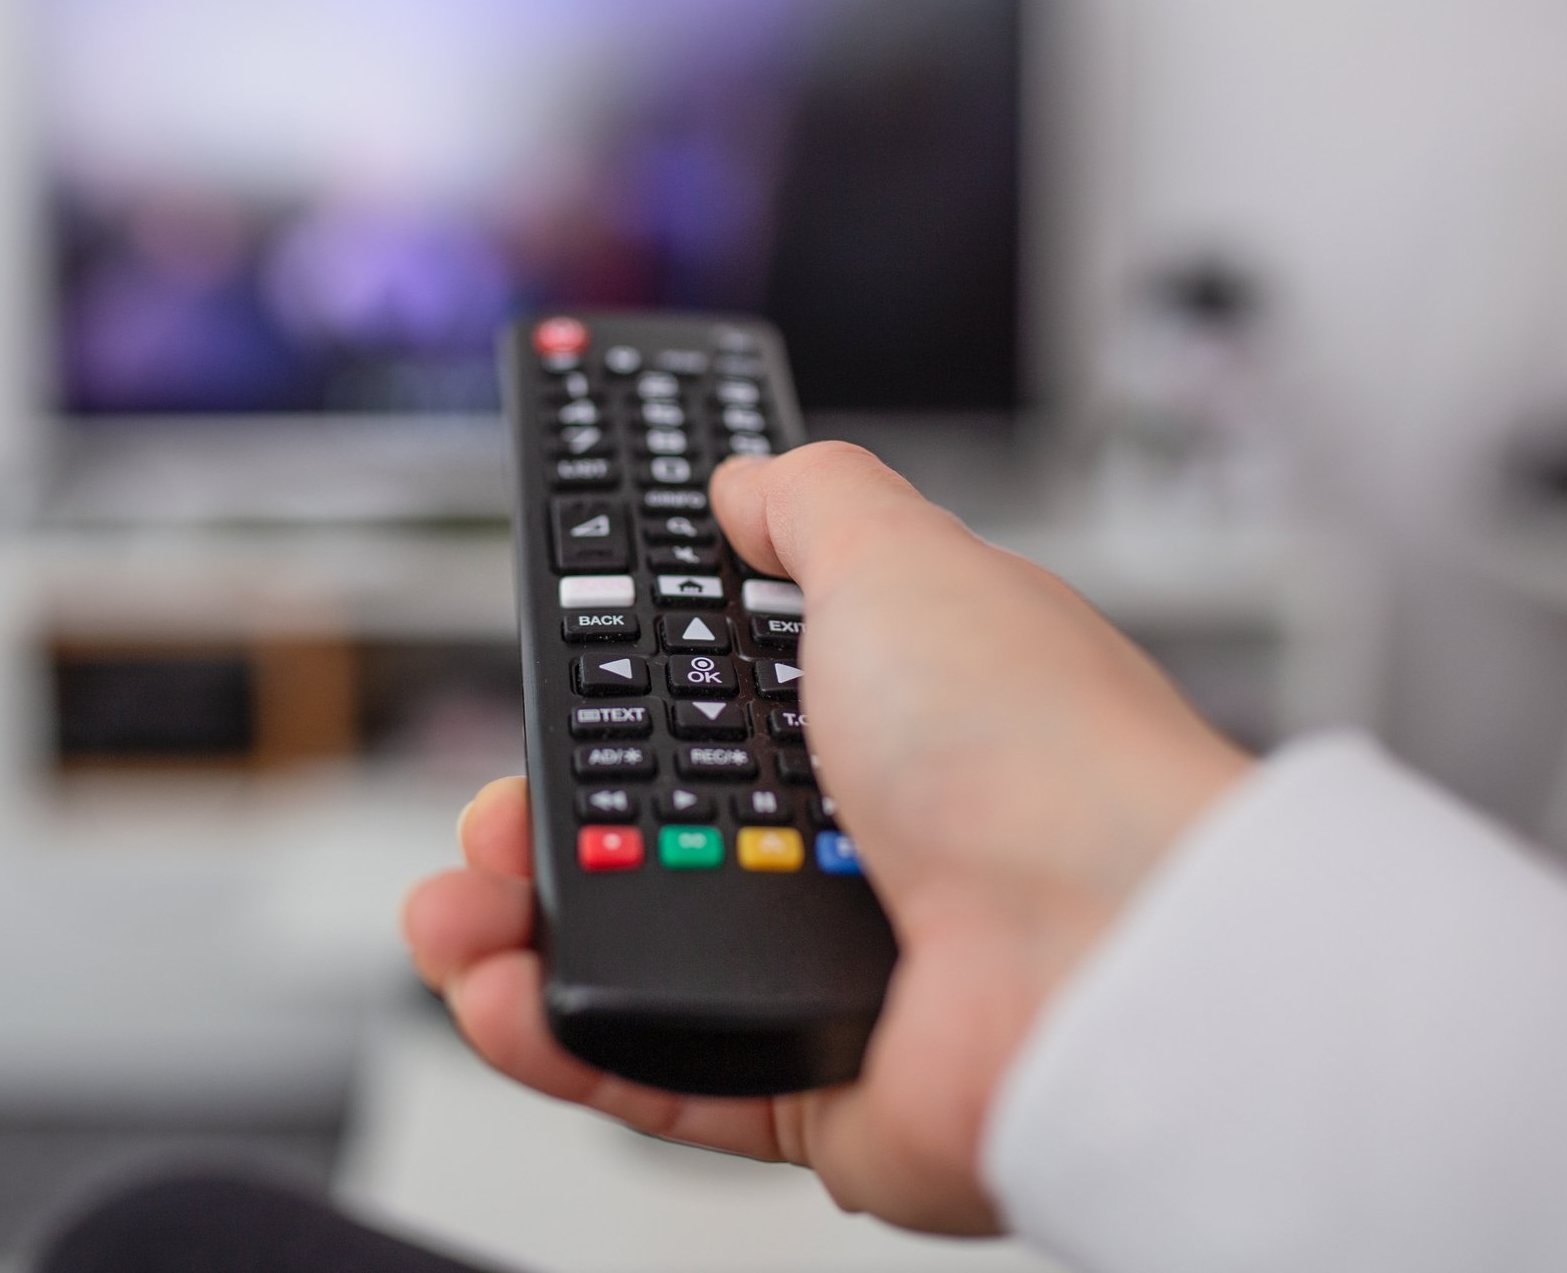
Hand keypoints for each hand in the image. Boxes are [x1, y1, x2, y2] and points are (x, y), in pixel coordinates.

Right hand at [402, 442, 1249, 1233]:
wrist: (1109, 958)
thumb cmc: (1040, 754)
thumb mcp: (899, 559)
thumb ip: (812, 506)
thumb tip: (749, 482)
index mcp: (881, 718)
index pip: (708, 699)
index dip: (613, 691)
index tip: (539, 686)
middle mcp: (860, 842)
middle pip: (650, 830)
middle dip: (542, 819)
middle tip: (493, 813)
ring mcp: (835, 965)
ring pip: (635, 952)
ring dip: (521, 936)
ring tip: (456, 917)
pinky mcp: (816, 1083)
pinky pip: (661, 1067)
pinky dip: (568, 1038)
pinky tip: (507, 996)